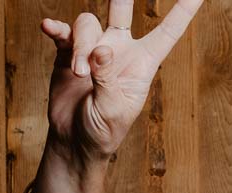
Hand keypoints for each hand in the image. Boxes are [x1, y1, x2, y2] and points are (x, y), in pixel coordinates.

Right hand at [41, 0, 203, 161]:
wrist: (75, 141)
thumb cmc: (103, 131)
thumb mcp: (113, 110)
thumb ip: (108, 79)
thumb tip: (101, 50)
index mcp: (143, 64)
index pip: (167, 31)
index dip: (182, 10)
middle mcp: (120, 50)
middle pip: (122, 11)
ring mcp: (93, 49)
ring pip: (87, 23)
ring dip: (81, 45)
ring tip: (80, 74)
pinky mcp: (68, 53)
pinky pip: (63, 32)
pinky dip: (57, 29)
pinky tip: (49, 28)